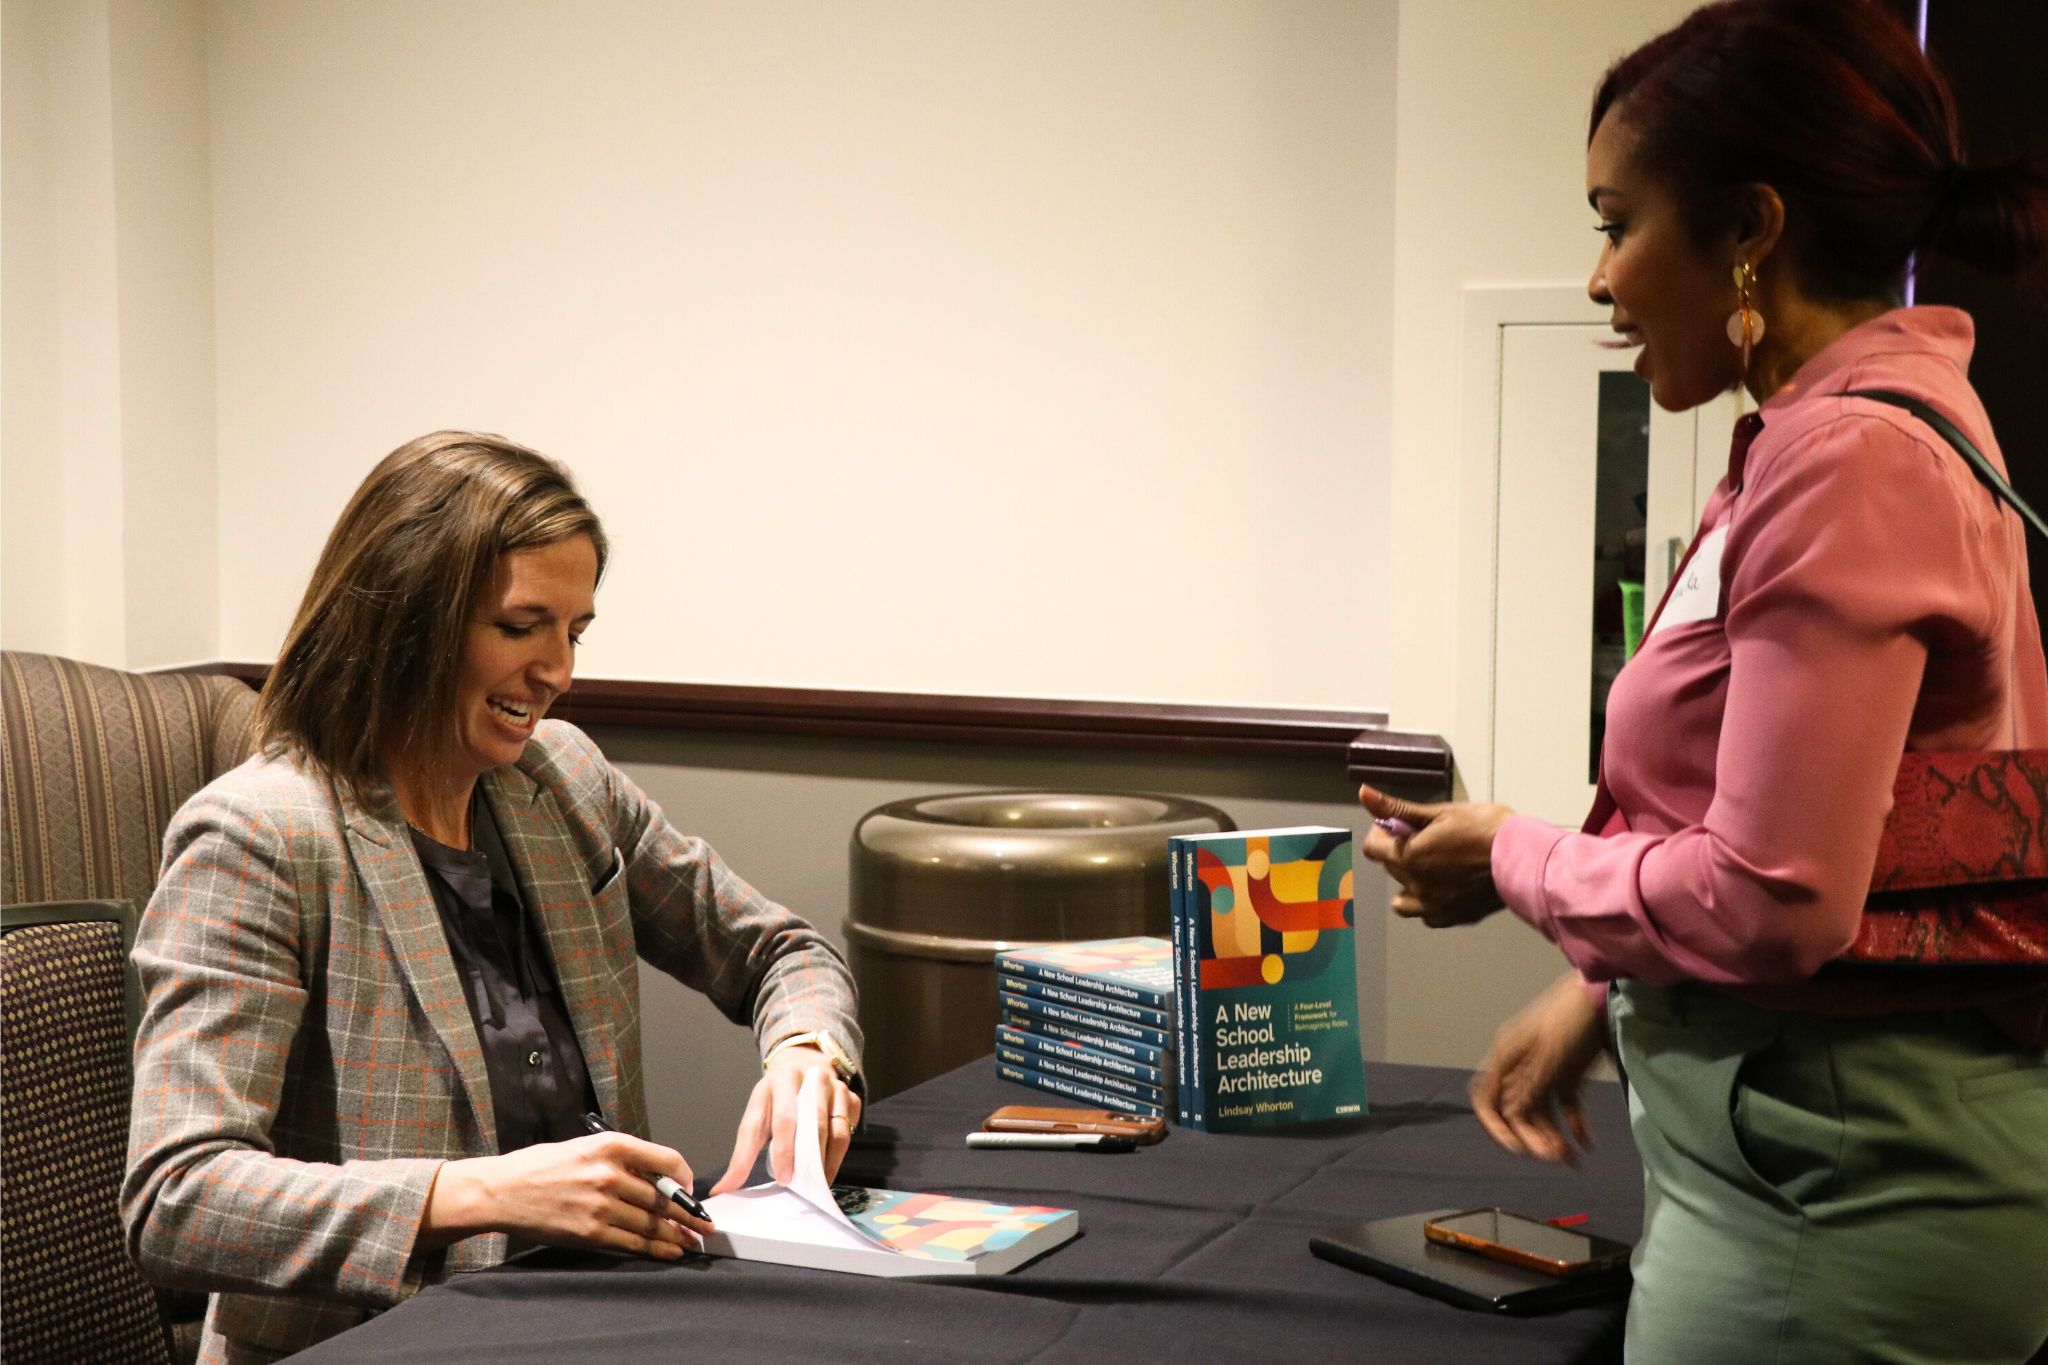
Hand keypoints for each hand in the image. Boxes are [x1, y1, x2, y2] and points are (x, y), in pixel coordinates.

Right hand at [422, 1131, 708, 1257]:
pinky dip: (655, 1249)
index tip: (690, 1189)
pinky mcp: (590, 1232)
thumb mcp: (584, 1147)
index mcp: (611, 1146)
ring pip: (651, 1223)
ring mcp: (601, 1205)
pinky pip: (632, 1242)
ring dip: (677, 1235)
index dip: (685, 1178)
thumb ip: (620, 1159)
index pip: (666, 1160)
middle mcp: (610, 1174)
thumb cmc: (541, 1166)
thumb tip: (654, 1177)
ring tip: (693, 1241)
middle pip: (663, 1197)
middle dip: (688, 1213)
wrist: (502, 1191)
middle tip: (706, 1223)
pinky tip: (670, 1252)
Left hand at [708, 1045, 862, 1194]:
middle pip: (812, 1124)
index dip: (783, 1150)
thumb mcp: (756, 1115)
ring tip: (815, 1184)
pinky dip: (838, 1156)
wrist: (803, 1065)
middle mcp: (812, 1079)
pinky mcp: (852, 1098)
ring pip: (835, 1131)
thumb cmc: (776, 1098)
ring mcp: (836, 1087)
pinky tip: (827, 1169)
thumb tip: (723, 1188)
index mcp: (782, 1080)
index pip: (783, 1118)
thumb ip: (742, 1152)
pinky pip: (848, 1132)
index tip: (782, 1178)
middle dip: (807, 1158)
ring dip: (825, 1162)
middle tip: (799, 1185)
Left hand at [1357, 784, 1511, 927]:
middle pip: (1391, 869)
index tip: (1400, 825)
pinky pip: (1428, 915)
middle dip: (1401, 851)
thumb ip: (1397, 809)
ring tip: (1434, 866)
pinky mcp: (1454, 916)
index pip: (1372, 848)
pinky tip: (1446, 886)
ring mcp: (1434, 906)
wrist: (1523, 858)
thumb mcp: (1440, 812)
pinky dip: (1430, 903)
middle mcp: (1416, 887)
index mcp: (1409, 858)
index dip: (1383, 832)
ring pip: (1404, 899)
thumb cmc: (1486, 830)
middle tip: (1428, 838)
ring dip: (1410, 882)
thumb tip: (1365, 794)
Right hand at [1469, 973, 1605, 1163]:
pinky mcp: (1570, 1073)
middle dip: (1534, 1136)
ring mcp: (1546, 1071)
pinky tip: (1587, 1142)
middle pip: (1519, 1111)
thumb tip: (1511, 1114)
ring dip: (1555, 1136)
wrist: (1606, 995)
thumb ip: (1530, 1086)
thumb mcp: (1550, 1054)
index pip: (1486, 1097)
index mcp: (1507, 1057)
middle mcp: (1522, 1067)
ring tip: (1573, 1158)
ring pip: (1543, 1112)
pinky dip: (1575, 1124)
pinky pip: (1566, 1106)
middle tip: (1554, 1156)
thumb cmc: (1570, 1019)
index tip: (1515, 1147)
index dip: (1495, 1125)